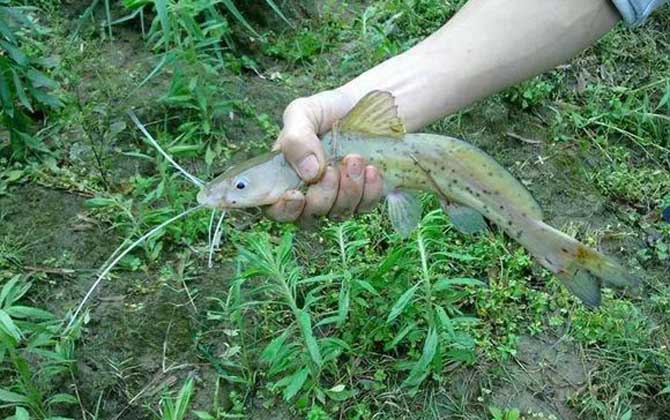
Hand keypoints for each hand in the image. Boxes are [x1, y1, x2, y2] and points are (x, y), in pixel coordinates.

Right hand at [266, 90, 383, 222]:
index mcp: (285, 176)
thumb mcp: (302, 113)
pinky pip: (365, 206)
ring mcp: (337, 198)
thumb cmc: (326, 109)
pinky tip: (371, 169)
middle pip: (309, 217)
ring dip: (348, 189)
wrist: (364, 103)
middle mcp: (309, 193)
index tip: (296, 194)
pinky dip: (369, 191)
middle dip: (323, 195)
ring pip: (339, 213)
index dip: (284, 210)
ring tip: (355, 159)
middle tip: (333, 168)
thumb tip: (309, 174)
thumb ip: (295, 139)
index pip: (276, 209)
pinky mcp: (363, 197)